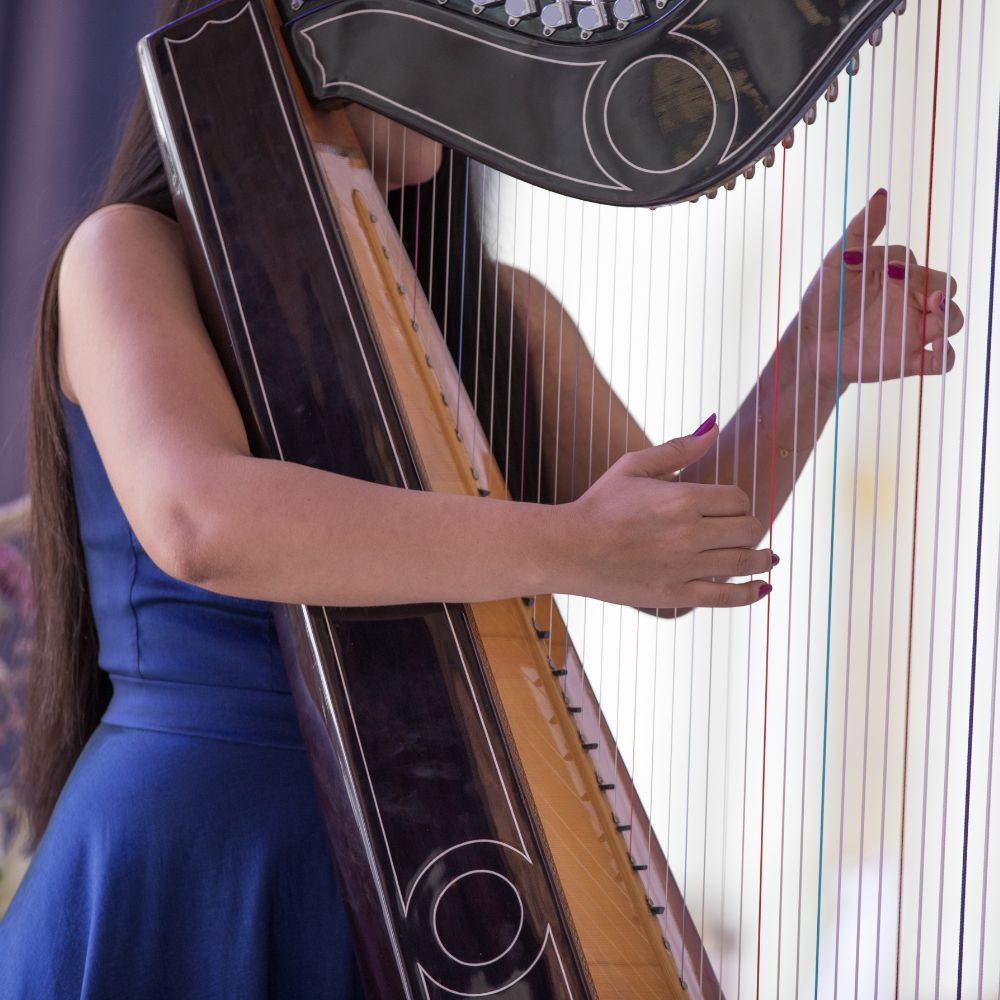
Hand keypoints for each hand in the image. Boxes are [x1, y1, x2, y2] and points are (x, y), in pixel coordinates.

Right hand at [561, 420, 772, 608]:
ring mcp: (684, 567)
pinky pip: (727, 597)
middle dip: (751, 527)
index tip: (729, 507)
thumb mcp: (634, 466)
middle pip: (749, 529)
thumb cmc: (599, 504)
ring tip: (765, 558)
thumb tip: (713, 428)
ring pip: (745, 562)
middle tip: (743, 530)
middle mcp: (689, 534)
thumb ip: (678, 449)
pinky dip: (751, 593)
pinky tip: (762, 588)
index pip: (738, 499)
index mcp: (682, 498)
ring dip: (760, 558)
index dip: (738, 502)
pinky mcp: (675, 594)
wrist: (568, 549)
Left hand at [798, 189, 963, 391]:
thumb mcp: (838, 261)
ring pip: (952, 321)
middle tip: (928, 297)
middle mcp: (911, 301)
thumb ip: (862, 230)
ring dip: (950, 318)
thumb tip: (882, 193)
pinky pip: (943, 360)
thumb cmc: (824, 299)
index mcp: (899, 277)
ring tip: (932, 316)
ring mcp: (912, 331)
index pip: (924, 268)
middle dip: (944, 292)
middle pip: (948, 291)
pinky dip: (945, 356)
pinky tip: (933, 350)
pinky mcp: (909, 360)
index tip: (891, 271)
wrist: (810, 344)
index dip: (914, 270)